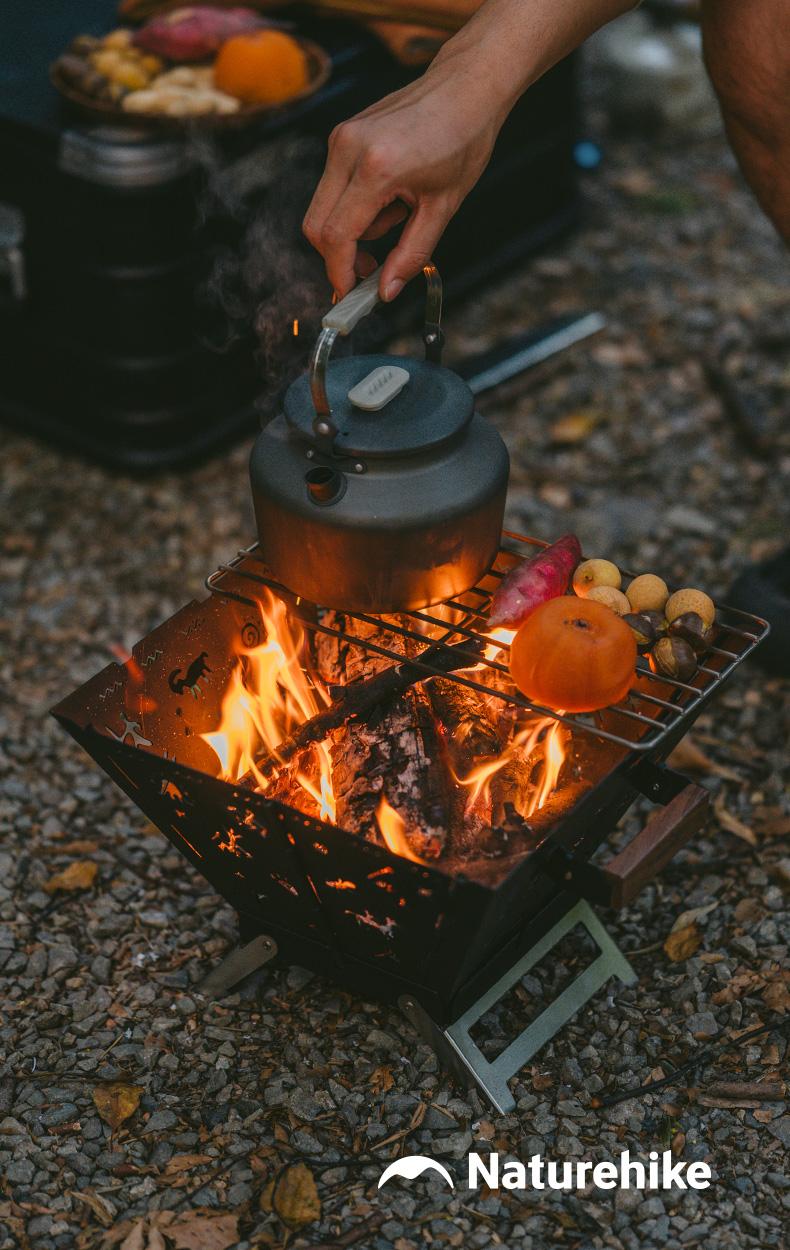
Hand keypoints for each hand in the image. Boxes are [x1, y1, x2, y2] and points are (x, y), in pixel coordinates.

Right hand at [303, 53, 507, 300]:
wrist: (466, 87)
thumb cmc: (463, 138)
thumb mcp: (443, 207)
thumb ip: (411, 254)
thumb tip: (387, 290)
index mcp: (377, 167)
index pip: (337, 235)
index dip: (339, 272)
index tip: (349, 293)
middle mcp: (350, 148)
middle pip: (317, 225)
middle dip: (339, 256)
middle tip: (370, 268)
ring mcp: (342, 137)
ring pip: (323, 207)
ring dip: (353, 228)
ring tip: (398, 215)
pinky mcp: (342, 134)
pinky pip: (334, 186)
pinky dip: (356, 206)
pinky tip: (390, 196)